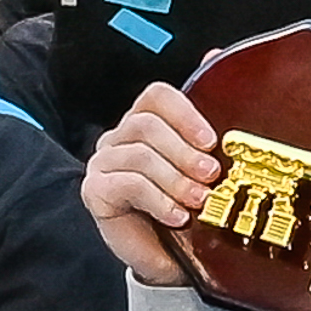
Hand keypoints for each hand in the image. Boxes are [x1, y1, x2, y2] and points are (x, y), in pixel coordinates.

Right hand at [81, 81, 220, 285]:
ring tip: (198, 200)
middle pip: (146, 124)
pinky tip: (177, 216)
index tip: (212, 140)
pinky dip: (158, 199)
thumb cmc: (194, 207)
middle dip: (184, 151)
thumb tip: (215, 54)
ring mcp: (105, 162)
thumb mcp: (212, 166)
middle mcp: (122, 137)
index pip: (157, 96)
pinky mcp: (95, 191)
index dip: (184, 112)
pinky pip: (127, 184)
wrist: (174, 256)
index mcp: (151, 124)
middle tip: (211, 175)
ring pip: (138, 154)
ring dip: (175, 178)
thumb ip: (213, 118)